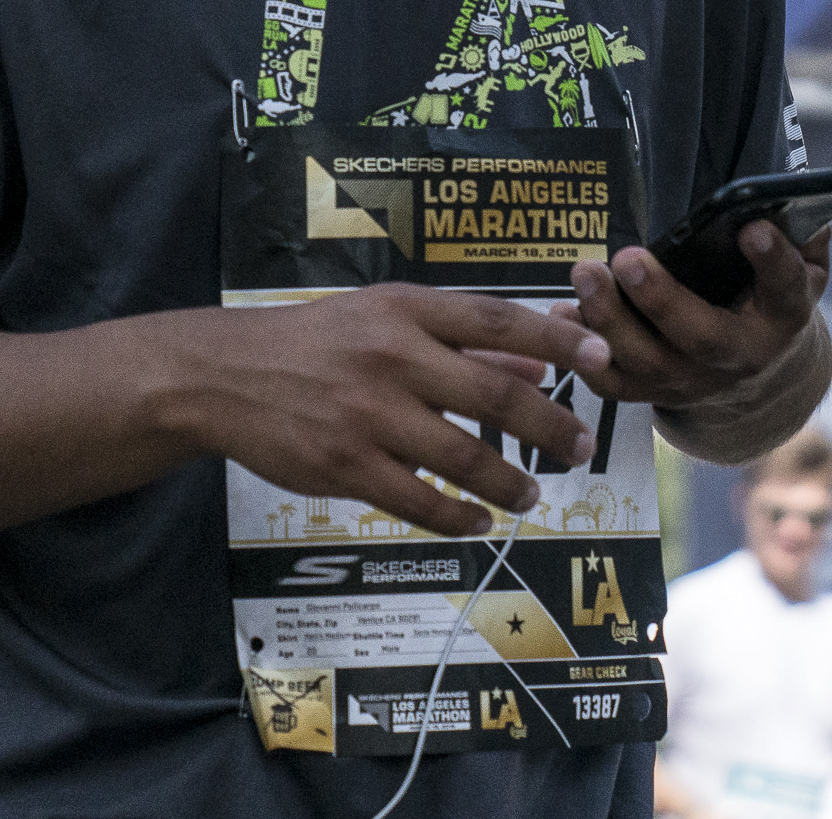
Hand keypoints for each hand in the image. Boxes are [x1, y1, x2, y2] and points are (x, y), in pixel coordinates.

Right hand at [166, 283, 611, 537]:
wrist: (227, 374)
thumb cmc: (316, 341)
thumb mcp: (384, 316)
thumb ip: (460, 336)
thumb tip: (537, 356)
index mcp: (406, 309)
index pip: (499, 320)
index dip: (559, 340)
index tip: (605, 357)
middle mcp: (394, 356)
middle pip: (498, 394)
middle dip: (552, 426)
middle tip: (579, 447)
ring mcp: (370, 414)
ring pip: (467, 456)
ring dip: (513, 480)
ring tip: (533, 492)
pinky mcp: (347, 465)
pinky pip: (421, 501)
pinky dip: (461, 516)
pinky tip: (481, 521)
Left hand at [561, 220, 828, 412]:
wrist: (756, 372)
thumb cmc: (767, 296)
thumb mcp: (799, 267)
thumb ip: (801, 232)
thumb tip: (788, 191)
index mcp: (782, 318)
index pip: (786, 289)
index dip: (774, 261)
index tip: (753, 228)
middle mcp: (739, 356)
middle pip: (703, 337)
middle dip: (662, 299)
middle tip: (628, 257)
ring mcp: (693, 379)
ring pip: (649, 361)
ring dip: (610, 318)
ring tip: (585, 272)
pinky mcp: (653, 390)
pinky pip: (613, 382)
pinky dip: (584, 352)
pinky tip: (565, 311)